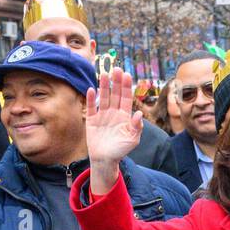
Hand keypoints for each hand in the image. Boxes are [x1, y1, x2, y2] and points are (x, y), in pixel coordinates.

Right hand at [86, 68, 142, 192]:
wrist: (105, 160)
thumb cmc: (120, 150)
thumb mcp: (132, 140)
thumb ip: (136, 127)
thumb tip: (138, 114)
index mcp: (125, 116)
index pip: (126, 98)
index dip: (126, 86)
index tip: (126, 75)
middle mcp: (114, 112)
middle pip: (115, 94)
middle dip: (116, 82)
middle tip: (116, 69)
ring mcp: (103, 115)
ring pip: (104, 97)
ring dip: (104, 86)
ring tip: (104, 74)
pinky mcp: (92, 120)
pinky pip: (91, 107)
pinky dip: (91, 99)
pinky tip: (91, 89)